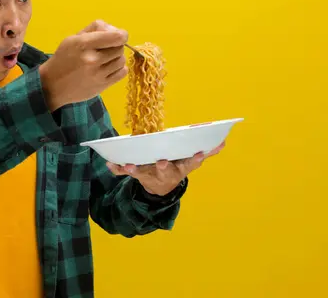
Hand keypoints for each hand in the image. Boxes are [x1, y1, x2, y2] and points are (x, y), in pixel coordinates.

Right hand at [39, 20, 128, 110]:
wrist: (53, 85)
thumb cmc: (63, 58)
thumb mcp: (73, 38)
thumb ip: (94, 29)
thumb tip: (114, 30)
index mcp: (83, 44)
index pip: (116, 37)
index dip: (121, 35)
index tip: (119, 36)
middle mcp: (92, 59)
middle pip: (119, 47)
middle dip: (115, 46)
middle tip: (105, 49)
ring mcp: (98, 74)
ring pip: (121, 60)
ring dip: (116, 58)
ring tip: (105, 60)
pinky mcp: (102, 86)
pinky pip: (122, 73)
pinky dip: (118, 69)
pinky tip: (108, 69)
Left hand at [106, 141, 225, 195]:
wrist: (160, 189)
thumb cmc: (175, 168)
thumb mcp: (190, 163)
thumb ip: (206, 153)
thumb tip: (223, 142)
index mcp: (180, 168)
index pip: (190, 164)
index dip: (194, 159)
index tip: (199, 153)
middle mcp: (165, 173)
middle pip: (165, 171)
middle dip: (163, 167)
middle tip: (162, 162)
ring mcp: (149, 175)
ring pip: (142, 173)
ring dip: (135, 169)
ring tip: (129, 165)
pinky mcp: (136, 175)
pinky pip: (123, 172)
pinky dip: (116, 168)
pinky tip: (109, 163)